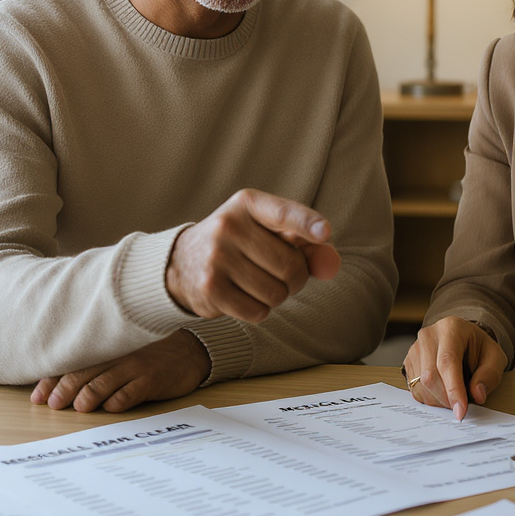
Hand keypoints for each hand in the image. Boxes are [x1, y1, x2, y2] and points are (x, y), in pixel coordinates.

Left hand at [30, 330, 210, 412]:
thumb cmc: (149, 356)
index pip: (72, 364)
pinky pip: (130, 392)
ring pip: (103, 382)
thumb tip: (59, 387)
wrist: (190, 351)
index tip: (38, 397)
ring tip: (78, 408)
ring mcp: (134, 367)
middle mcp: (117, 357)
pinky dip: (117, 402)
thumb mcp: (122, 355)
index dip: (52, 380)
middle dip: (63, 390)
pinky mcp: (152, 380)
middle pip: (83, 373)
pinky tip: (109, 408)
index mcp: (106, 351)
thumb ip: (97, 366)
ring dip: (87, 396)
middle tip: (52, 405)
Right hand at [166, 189, 340, 322]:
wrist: (182, 261)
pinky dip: (260, 311)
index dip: (307, 223)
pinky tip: (245, 297)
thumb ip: (306, 244)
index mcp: (248, 204)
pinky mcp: (209, 289)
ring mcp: (216, 257)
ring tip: (261, 283)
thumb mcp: (268, 231)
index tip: (325, 232)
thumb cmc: (241, 244)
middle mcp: (229, 226)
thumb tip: (331, 265)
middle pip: (290, 265)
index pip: (282, 213)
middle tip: (286, 276)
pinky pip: (257, 312)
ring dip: (278, 296)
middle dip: (296, 278)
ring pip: (276, 293)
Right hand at [402, 316, 506, 420]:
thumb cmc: (478, 349)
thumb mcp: (495, 358)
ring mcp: (415, 348)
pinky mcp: (408, 361)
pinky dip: (429, 398)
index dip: (453, 389)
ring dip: (438, 401)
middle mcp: (429, 336)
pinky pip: (414, 388)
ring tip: (453, 396)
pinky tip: (442, 393)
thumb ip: (489, 375)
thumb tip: (477, 395)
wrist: (464, 340)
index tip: (460, 412)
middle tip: (461, 406)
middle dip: (446, 399)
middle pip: (430, 376)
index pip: (448, 361)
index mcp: (451, 329)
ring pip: (420, 385)